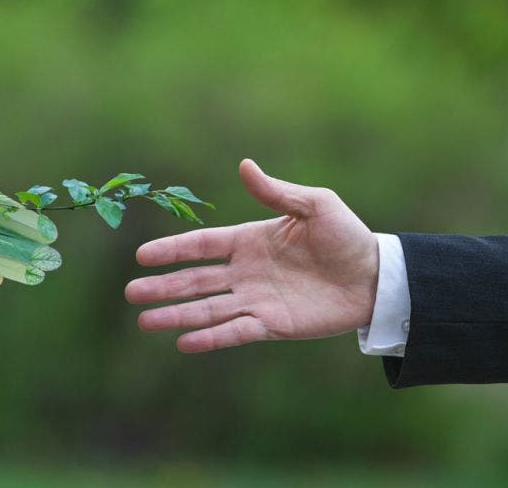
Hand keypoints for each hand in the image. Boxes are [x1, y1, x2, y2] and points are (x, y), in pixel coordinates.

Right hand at [125, 159, 378, 352]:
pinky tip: (183, 343)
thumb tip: (244, 165)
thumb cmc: (346, 236)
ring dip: (176, 315)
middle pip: (194, 280)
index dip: (172, 250)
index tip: (142, 256)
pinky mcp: (272, 325)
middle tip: (131, 293)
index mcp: (249, 241)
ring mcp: (255, 300)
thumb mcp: (315, 205)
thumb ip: (276, 192)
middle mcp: (245, 272)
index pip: (202, 246)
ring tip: (144, 322)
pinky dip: (210, 338)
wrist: (376, 276)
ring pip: (207, 309)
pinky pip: (235, 331)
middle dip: (162, 287)